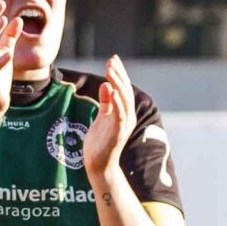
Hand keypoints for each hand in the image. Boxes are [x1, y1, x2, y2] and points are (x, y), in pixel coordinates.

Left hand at [81, 55, 138, 180]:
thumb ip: (105, 103)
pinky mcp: (118, 132)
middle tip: (112, 60)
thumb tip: (106, 85)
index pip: (123, 88)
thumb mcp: (101, 119)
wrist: (98, 165)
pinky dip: (117, 101)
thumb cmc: (99, 144)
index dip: (119, 74)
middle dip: (119, 74)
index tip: (112, 60)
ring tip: (111, 70)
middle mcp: (127, 116)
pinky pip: (120, 114)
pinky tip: (113, 90)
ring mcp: (124, 124)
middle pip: (125, 90)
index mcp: (124, 112)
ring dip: (118, 84)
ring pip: (124, 99)